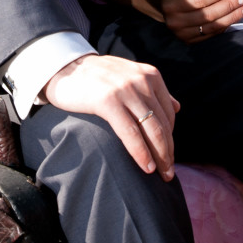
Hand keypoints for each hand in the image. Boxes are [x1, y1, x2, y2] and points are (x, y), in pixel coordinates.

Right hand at [43, 54, 179, 180]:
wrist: (64, 67)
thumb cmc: (97, 77)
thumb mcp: (130, 76)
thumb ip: (153, 90)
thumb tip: (178, 107)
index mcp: (150, 75)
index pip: (168, 114)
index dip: (170, 139)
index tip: (168, 158)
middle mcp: (142, 81)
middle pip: (162, 124)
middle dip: (168, 152)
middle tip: (169, 174)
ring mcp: (126, 90)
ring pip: (151, 130)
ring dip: (159, 157)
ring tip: (161, 175)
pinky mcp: (108, 101)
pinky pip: (130, 133)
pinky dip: (141, 153)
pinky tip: (146, 167)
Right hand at [160, 0, 242, 41]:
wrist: (167, 6)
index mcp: (169, 5)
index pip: (199, 0)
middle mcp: (174, 22)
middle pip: (208, 14)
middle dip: (228, 5)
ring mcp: (182, 34)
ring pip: (213, 26)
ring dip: (232, 16)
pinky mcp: (190, 41)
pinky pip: (213, 34)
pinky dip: (227, 24)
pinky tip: (238, 15)